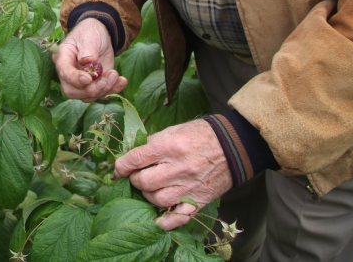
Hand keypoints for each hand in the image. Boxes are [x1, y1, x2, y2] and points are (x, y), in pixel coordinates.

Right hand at [52, 18, 126, 100]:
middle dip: (90, 90)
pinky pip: (102, 93)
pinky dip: (113, 89)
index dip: (74, 79)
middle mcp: (69, 73)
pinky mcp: (95, 84)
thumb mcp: (89, 36)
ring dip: (103, 89)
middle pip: (73, 91)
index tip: (88, 79)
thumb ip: (87, 49)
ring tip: (115, 74)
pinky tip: (122, 81)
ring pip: (88, 95)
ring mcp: (82, 82)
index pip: (64, 73)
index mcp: (63, 58)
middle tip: (104, 81)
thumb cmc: (90, 32)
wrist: (100, 34)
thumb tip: (87, 61)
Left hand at [114, 119, 232, 230]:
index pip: (138, 159)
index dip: (122, 165)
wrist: (234, 147)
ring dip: (146, 196)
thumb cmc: (201, 135)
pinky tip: (154, 220)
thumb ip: (153, 142)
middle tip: (136, 177)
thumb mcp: (175, 130)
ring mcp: (189, 187)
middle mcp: (180, 168)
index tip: (118, 169)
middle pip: (145, 182)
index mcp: (172, 147)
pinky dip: (163, 222)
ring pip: (156, 200)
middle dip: (135, 180)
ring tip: (148, 189)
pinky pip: (177, 217)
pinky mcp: (198, 201)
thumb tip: (133, 156)